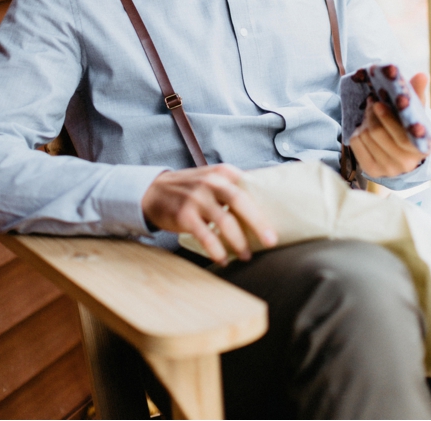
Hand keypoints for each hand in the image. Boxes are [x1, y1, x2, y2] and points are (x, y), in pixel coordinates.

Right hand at [141, 164, 277, 264]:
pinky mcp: (183, 215)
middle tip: (271, 241)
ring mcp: (195, 198)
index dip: (265, 204)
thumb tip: (265, 206)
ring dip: (238, 241)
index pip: (248, 186)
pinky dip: (216, 249)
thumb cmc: (187, 189)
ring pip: (224, 221)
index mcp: (221, 172)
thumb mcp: (209, 178)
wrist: (151, 191)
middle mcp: (209, 182)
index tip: (279, 221)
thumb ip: (232, 186)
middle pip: (239, 201)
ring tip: (246, 255)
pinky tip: (223, 258)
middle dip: (258, 223)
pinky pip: (205, 236)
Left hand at [348, 72, 429, 177]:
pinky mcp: (371, 170)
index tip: (378, 103)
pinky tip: (365, 130)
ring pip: (365, 136)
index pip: (400, 135)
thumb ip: (418, 94)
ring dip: (364, 122)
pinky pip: (355, 144)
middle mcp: (406, 163)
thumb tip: (422, 75)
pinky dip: (357, 133)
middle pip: (377, 132)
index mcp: (421, 149)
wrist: (401, 155)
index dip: (387, 119)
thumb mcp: (415, 114)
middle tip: (372, 102)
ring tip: (371, 117)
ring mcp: (388, 169)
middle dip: (372, 114)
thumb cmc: (408, 129)